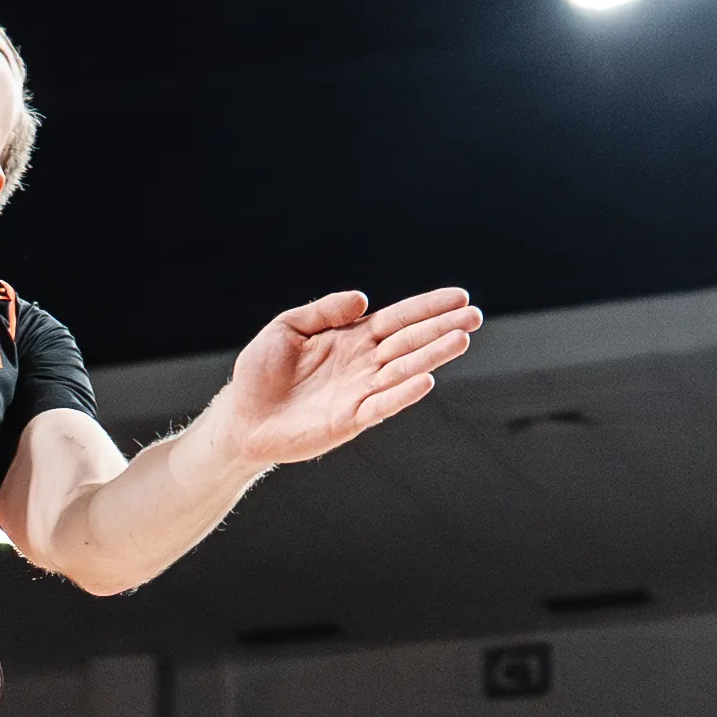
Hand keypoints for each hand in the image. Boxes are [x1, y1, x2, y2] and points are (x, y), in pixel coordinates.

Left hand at [192, 286, 482, 471]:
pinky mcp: (349, 420)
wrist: (241, 416)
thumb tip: (364, 299)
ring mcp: (359, 392)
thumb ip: (324, 310)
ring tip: (461, 338)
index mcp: (352, 338)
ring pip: (404, 370)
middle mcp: (363, 364)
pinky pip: (382, 405)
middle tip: (475, 315)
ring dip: (433, 355)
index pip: (398, 319)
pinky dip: (404, 394)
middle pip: (410, 342)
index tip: (459, 296)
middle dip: (442, 327)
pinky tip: (426, 380)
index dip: (428, 307)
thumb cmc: (261, 371)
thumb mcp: (287, 326)